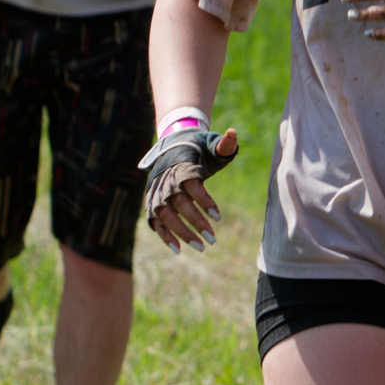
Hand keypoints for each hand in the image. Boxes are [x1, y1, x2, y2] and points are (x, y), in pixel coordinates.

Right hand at [143, 126, 237, 251]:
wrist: (173, 147)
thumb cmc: (198, 150)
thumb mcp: (211, 145)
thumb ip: (224, 144)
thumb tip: (233, 134)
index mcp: (182, 168)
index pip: (193, 186)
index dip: (205, 201)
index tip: (218, 217)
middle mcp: (167, 183)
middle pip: (180, 205)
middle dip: (196, 223)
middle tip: (213, 240)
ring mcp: (157, 195)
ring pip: (167, 216)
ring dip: (182, 233)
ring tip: (201, 247)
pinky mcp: (152, 204)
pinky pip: (156, 222)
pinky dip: (164, 236)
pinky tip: (178, 249)